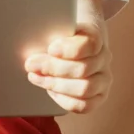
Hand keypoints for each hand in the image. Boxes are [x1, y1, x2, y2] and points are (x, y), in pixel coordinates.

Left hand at [23, 0, 112, 114]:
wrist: (73, 41)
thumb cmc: (59, 34)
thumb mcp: (54, 27)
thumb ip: (45, 34)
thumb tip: (30, 51)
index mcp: (95, 36)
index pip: (90, 44)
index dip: (69, 49)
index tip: (51, 49)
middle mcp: (104, 58)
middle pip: (83, 69)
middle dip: (53, 68)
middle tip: (31, 65)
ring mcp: (103, 78)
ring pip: (85, 88)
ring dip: (56, 85)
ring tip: (36, 77)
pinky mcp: (99, 96)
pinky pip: (84, 105)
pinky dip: (64, 100)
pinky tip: (50, 90)